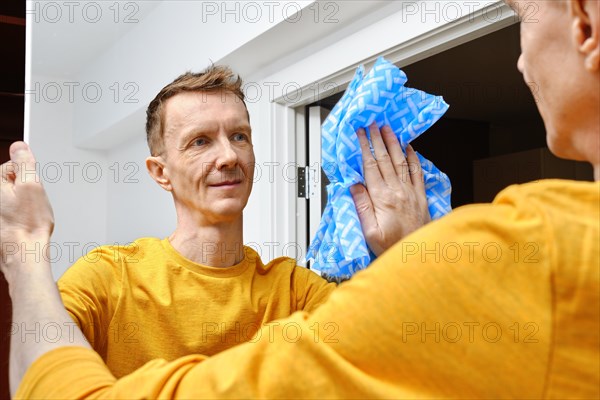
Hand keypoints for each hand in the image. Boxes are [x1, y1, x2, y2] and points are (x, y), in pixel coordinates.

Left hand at [0, 142, 54, 273]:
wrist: (24, 252)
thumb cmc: (27, 225)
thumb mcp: (32, 185)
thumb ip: (24, 162)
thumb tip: (19, 147)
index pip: (13, 165)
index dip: (29, 175)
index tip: (32, 187)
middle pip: (13, 181)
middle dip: (26, 189)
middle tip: (32, 202)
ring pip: (14, 197)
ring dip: (24, 203)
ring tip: (30, 214)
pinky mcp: (1, 221)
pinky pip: (13, 210)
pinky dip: (21, 214)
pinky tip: (26, 221)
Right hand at [350, 124, 429, 255]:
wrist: (417, 255)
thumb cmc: (391, 246)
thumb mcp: (369, 231)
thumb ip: (362, 206)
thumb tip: (354, 185)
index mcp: (381, 198)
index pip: (370, 166)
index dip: (364, 147)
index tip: (360, 134)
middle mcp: (397, 191)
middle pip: (385, 159)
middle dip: (377, 139)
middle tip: (372, 124)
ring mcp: (411, 192)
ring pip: (400, 161)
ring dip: (393, 143)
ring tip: (388, 129)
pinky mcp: (420, 196)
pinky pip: (417, 172)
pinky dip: (413, 157)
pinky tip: (409, 148)